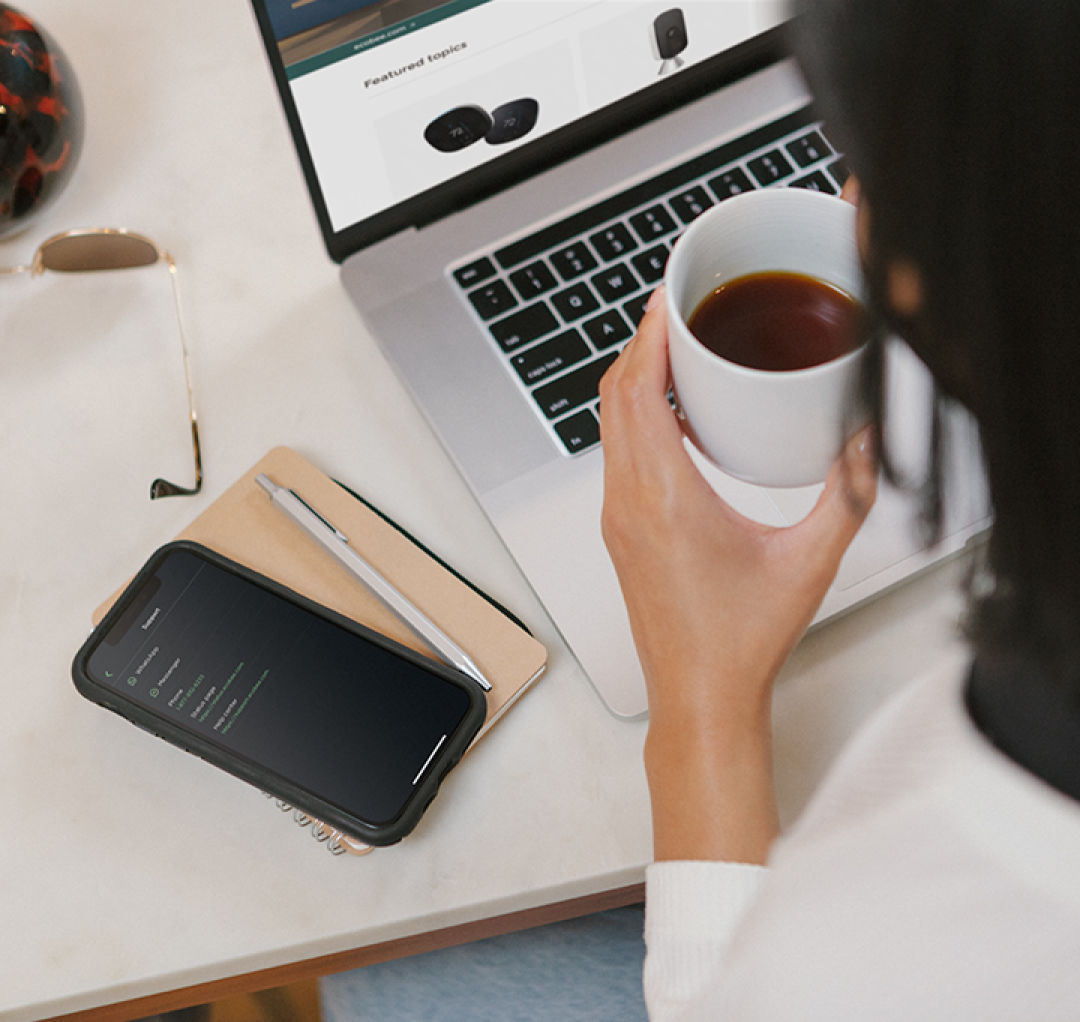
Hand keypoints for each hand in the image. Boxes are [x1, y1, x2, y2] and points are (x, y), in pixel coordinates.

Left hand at [598, 287, 876, 861]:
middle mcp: (628, 501)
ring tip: (675, 350)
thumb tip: (865, 441)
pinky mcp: (619, 531)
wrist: (698, 697)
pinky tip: (673, 415)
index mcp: (665, 497)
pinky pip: (616, 454)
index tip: (667, 298)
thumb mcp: (809, 562)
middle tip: (676, 310)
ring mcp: (617, 516)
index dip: (648, 334)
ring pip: (609, 425)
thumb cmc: (740, 641)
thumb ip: (847, 495)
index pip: (639, 390)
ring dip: (634, 380)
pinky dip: (635, 417)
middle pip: (614, 396)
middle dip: (641, 344)